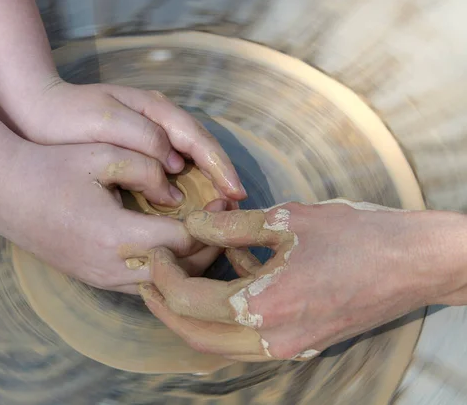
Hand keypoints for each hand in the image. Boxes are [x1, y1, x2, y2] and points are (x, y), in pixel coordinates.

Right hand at [0, 141, 227, 293]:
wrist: (2, 191)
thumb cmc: (50, 167)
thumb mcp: (103, 153)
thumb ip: (148, 169)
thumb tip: (175, 193)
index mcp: (117, 236)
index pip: (184, 241)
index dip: (210, 222)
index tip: (224, 201)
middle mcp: (112, 268)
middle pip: (179, 273)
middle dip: (208, 249)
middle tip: (221, 223)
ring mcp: (101, 279)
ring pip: (162, 287)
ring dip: (188, 265)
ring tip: (203, 237)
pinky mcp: (92, 279)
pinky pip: (141, 287)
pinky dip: (164, 273)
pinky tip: (172, 249)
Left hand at [12, 81, 246, 200]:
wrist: (34, 113)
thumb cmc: (68, 117)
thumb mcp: (107, 122)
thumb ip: (145, 141)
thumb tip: (174, 173)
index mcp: (156, 109)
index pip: (198, 140)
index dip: (219, 167)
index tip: (235, 193)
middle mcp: (159, 120)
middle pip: (201, 149)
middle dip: (221, 176)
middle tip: (237, 207)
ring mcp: (150, 133)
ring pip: (190, 158)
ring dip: (208, 182)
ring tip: (221, 209)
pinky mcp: (139, 149)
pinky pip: (172, 168)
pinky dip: (186, 185)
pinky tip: (188, 204)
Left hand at [138, 200, 466, 359]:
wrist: (416, 262)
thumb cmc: (359, 236)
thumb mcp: (288, 220)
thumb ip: (231, 226)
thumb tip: (194, 224)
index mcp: (265, 307)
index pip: (189, 301)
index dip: (163, 275)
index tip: (154, 251)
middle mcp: (273, 338)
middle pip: (196, 335)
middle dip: (164, 306)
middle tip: (149, 276)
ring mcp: (289, 345)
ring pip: (219, 342)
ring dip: (192, 313)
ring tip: (178, 275)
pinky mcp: (301, 340)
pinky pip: (248, 334)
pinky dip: (228, 309)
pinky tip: (230, 267)